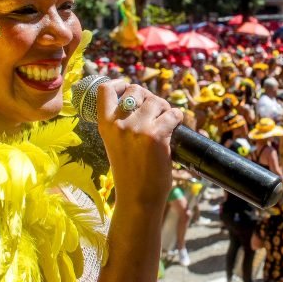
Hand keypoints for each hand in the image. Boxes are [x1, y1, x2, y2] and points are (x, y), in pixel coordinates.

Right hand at [96, 80, 183, 208]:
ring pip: (156, 101)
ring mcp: (137, 128)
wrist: (137, 197)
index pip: (105, 89)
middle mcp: (119, 123)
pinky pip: (173, 114)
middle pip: (136, 90)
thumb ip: (122, 123)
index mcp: (105, 125)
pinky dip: (177, 118)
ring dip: (165, 108)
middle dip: (148, 97)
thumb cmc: (129, 172)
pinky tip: (176, 128)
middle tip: (155, 112)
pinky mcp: (156, 136)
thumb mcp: (115, 144)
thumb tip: (141, 99)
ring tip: (166, 122)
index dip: (119, 84)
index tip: (128, 89)